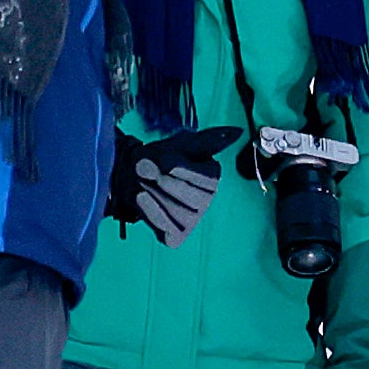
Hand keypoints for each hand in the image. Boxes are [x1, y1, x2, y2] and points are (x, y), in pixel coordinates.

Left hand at [105, 124, 235, 240]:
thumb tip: (237, 132)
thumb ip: (207, 140)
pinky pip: (164, 227)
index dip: (180, 169)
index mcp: (212, 178)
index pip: (205, 179)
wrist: (131, 174)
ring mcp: (191, 221)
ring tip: (141, 180)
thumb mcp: (181, 144)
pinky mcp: (174, 236)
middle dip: (163, 181)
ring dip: (153, 192)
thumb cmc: (159, 158)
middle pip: (190, 196)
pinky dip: (149, 211)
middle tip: (142, 167)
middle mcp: (206, 202)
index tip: (161, 157)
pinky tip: (140, 196)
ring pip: (176, 211)